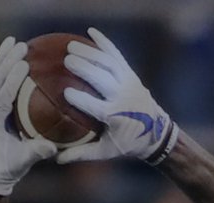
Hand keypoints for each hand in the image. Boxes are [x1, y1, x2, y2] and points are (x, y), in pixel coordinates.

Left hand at [0, 36, 56, 194]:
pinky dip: (4, 66)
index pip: (3, 93)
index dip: (12, 78)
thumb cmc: (7, 168)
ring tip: (15, 42)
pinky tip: (15, 57)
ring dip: (3, 57)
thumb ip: (35, 153)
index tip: (24, 64)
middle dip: (7, 60)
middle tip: (22, 46)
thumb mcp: (22, 162)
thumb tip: (52, 148)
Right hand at [58, 27, 176, 164]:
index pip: (94, 106)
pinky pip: (117, 55)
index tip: (65, 92)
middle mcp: (123, 98)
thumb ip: (82, 153)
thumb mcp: (106, 152)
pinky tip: (91, 32)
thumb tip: (56, 159)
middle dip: (84, 68)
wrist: (157, 134)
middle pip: (101, 79)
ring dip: (90, 52)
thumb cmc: (127, 144)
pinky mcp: (132, 75)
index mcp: (115, 117)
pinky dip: (105, 42)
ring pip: (108, 64)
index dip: (80, 98)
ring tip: (71, 46)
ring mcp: (129, 84)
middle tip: (66, 60)